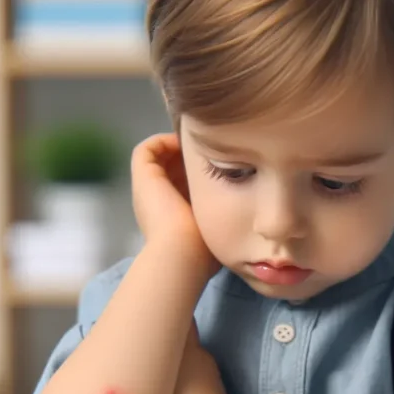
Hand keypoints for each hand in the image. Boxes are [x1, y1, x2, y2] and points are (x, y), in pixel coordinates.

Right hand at [131, 133, 218, 276]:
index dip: (201, 172)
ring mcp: (147, 187)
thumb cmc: (203, 248)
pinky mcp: (143, 176)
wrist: (181, 253)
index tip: (223, 164)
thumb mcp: (219, 230)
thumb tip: (251, 209)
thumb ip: (227, 217)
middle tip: (214, 148)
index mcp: (174, 213)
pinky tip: (189, 142)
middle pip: (172, 168)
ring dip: (178, 146)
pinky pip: (147, 149)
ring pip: (159, 157)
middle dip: (192, 156)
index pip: (185, 184)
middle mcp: (158, 199)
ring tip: (202, 141)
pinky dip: (165, 140)